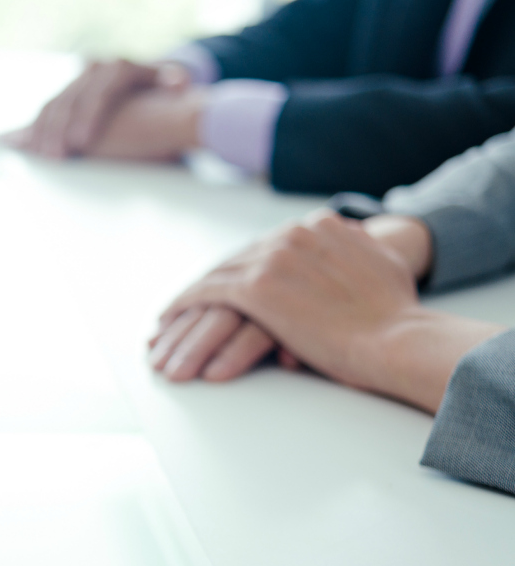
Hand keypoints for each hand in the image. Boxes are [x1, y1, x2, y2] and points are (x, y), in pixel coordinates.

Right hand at [4, 59, 192, 158]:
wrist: (145, 78)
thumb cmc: (160, 90)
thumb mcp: (169, 83)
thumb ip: (172, 83)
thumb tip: (179, 84)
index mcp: (119, 67)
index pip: (99, 93)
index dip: (88, 118)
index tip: (83, 142)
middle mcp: (94, 68)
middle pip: (71, 101)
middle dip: (61, 131)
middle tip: (58, 157)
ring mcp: (76, 79)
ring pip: (54, 105)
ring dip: (44, 133)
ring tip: (44, 158)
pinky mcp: (65, 90)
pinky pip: (46, 109)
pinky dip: (35, 127)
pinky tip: (23, 144)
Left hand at [150, 210, 501, 411]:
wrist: (398, 339)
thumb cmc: (396, 316)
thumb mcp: (379, 264)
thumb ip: (357, 248)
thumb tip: (356, 240)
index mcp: (319, 226)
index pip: (264, 247)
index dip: (239, 268)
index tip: (222, 285)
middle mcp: (291, 235)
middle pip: (235, 260)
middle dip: (207, 286)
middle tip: (182, 307)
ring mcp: (272, 258)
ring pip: (215, 277)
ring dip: (188, 304)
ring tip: (168, 323)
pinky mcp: (257, 288)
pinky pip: (205, 294)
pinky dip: (182, 306)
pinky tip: (166, 321)